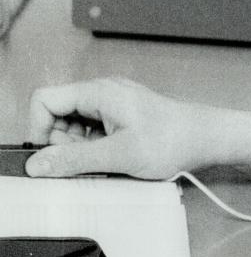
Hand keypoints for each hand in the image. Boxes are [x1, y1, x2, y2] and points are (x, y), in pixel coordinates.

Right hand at [26, 77, 219, 178]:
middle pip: (57, 115)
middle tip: (83, 161)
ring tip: (104, 161)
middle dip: (61, 143)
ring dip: (79, 149)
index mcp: (98, 92)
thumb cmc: (173, 139)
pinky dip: (94, 150)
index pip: (45, 100)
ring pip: (74, 127)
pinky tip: (112, 160)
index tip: (47, 155)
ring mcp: (112, 106)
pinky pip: (92, 133)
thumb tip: (38, 163)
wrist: (206, 139)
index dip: (38, 129)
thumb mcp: (117, 155)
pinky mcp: (120, 119)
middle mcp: (103, 94)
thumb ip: (74, 159)